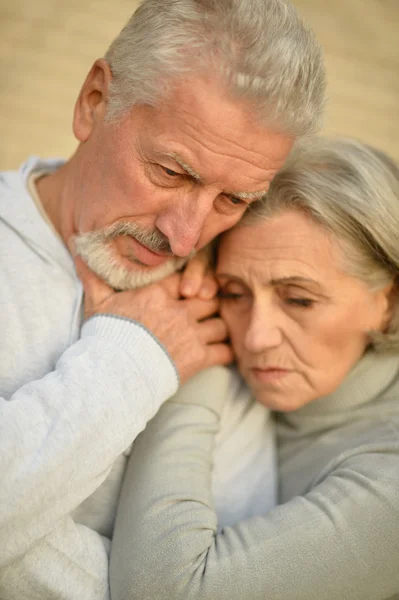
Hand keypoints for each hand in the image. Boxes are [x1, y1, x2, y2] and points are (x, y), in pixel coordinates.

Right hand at [74, 257, 232, 383]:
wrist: (113, 374)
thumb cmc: (105, 336)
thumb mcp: (97, 303)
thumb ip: (94, 276)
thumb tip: (80, 251)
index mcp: (158, 293)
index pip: (187, 278)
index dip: (193, 283)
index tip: (193, 290)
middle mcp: (180, 310)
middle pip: (210, 300)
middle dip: (210, 304)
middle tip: (208, 310)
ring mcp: (191, 334)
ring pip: (221, 324)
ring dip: (219, 328)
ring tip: (214, 332)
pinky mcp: (199, 358)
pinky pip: (224, 351)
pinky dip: (225, 352)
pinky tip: (220, 353)